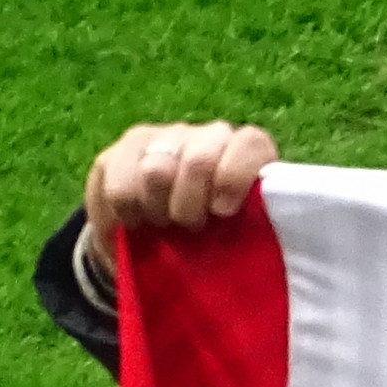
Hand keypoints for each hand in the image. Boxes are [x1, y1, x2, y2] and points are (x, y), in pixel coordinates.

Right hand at [85, 120, 278, 233]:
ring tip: (161, 224)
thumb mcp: (241, 244)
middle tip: (187, 227)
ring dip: (157, 209)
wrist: (156, 249)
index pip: (249, 144)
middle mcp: (208, 136)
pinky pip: (121, 185)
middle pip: (198, 159)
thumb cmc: (212, 246)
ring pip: (156, 170)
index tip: (222, 211)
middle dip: (189, 206)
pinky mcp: (124, 149)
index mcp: (245, 155)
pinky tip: (135, 221)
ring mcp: (165, 137)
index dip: (235, 176)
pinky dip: (127, 212)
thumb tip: (266, 240)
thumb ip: (254, 231)